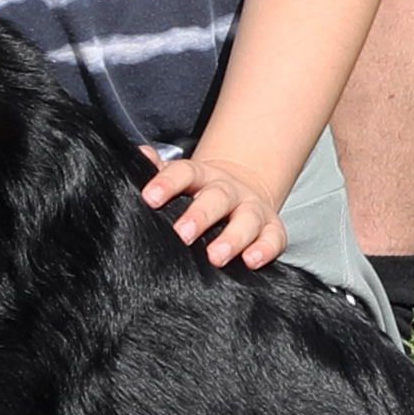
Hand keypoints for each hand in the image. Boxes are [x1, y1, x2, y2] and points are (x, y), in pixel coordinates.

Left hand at [136, 142, 293, 269]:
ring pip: (247, 220)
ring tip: (216, 257)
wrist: (240, 194)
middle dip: (201, 215)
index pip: (183, 173)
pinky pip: (273, 238)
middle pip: (217, 197)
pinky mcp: (270, 229)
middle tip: (182, 233)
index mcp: (201, 177)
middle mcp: (229, 190)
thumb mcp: (180, 180)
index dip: (167, 183)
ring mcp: (252, 209)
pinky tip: (252, 260)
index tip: (150, 198)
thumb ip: (159, 171)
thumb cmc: (199, 194)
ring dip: (233, 238)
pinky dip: (265, 249)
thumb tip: (140, 154)